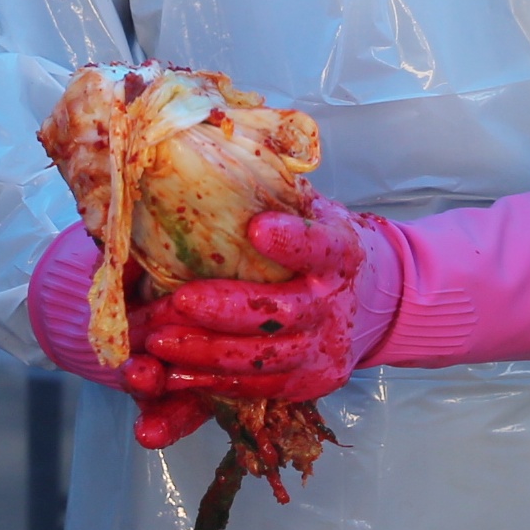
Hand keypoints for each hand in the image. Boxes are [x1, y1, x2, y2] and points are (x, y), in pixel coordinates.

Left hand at [125, 194, 368, 405]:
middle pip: (284, 312)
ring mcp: (325, 348)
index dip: (293, 240)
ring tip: (160, 344)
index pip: (321, 245)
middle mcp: (336, 302)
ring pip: (266, 359)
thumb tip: (224, 140)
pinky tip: (172, 374)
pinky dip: (213, 384)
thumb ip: (275, 187)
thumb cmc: (318, 243)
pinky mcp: (310, 383)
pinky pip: (258, 390)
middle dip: (228, 309)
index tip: (258, 228)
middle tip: (178, 301)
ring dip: (209, 353)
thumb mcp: (309, 207)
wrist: (369, 297)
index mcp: (341, 251)